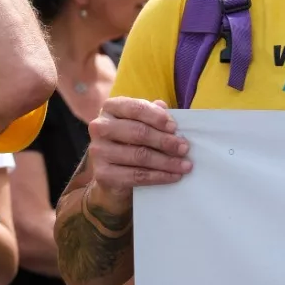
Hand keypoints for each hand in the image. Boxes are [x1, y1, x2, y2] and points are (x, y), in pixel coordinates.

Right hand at [84, 97, 192, 211]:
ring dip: (167, 161)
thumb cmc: (131, 142)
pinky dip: (159, 176)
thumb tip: (165, 108)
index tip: (175, 127)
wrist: (112, 175)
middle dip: (165, 141)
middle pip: (138, 132)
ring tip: (185, 165)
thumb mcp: (140, 124)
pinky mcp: (103, 174)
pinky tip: (174, 176)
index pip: (135, 108)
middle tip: (184, 148)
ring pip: (139, 156)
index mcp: (110, 108)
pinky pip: (137, 176)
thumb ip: (152, 114)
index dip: (157, 117)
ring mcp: (99, 151)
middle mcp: (100, 127)